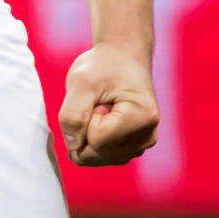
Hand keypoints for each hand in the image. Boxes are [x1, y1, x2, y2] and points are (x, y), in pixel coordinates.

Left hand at [60, 43, 158, 165]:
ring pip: (95, 158)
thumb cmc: (104, 66)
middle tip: (98, 103)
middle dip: (85, 128)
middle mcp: (146, 137)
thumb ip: (72, 114)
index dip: (87, 117)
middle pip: (95, 153)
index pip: (96, 139)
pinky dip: (93, 140)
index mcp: (142, 117)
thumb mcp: (81, 81)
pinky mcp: (132, 149)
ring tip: (102, 109)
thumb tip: (73, 146)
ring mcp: (140, 146)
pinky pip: (99, 157)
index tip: (99, 97)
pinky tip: (103, 119)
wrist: (122, 59)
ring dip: (88, 134)